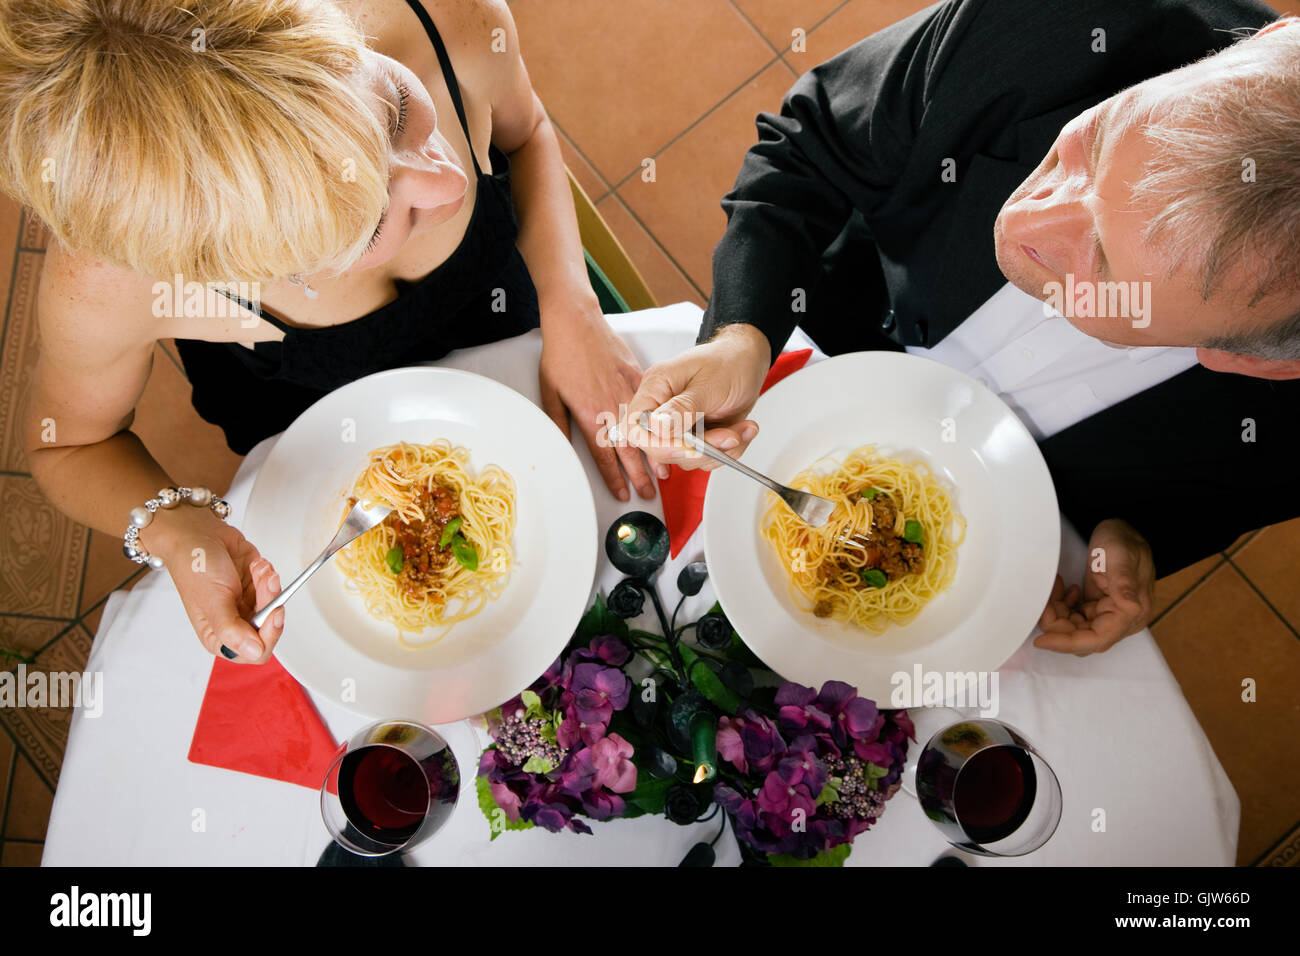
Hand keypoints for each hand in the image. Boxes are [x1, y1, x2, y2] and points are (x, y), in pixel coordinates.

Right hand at [154, 509, 285, 662]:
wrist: (197, 532)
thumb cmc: (195, 565)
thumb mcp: (212, 601)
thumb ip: (232, 630)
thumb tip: (254, 652)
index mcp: (218, 636)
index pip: (254, 653)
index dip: (268, 635)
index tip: (274, 612)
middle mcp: (233, 624)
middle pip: (269, 628)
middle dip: (271, 602)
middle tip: (267, 583)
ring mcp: (245, 605)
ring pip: (274, 606)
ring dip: (269, 585)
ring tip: (258, 568)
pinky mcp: (254, 588)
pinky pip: (273, 588)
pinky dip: (268, 575)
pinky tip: (256, 564)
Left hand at [538, 298, 653, 501]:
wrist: (576, 321)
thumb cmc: (561, 354)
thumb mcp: (549, 393)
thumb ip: (558, 424)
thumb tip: (563, 447)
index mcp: (590, 414)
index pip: (605, 457)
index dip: (615, 479)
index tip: (623, 494)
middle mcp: (612, 406)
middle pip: (629, 450)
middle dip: (640, 476)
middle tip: (649, 495)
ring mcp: (627, 391)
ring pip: (646, 431)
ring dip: (655, 454)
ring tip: (663, 473)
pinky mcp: (637, 377)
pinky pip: (652, 405)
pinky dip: (662, 423)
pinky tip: (669, 434)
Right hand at [622, 323, 770, 477]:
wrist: (749, 360)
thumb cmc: (728, 360)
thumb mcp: (709, 383)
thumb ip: (683, 408)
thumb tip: (657, 426)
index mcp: (656, 388)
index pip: (637, 428)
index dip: (658, 445)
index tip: (689, 447)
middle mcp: (663, 409)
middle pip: (662, 449)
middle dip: (699, 449)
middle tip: (728, 436)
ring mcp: (680, 425)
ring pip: (687, 457)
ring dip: (719, 450)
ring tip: (739, 430)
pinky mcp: (697, 436)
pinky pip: (706, 457)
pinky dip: (728, 450)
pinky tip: (740, 431)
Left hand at [1035, 518, 1154, 655]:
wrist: (1121, 530)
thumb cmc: (1124, 540)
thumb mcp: (1122, 555)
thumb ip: (1123, 582)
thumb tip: (1130, 607)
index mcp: (1131, 614)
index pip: (1097, 640)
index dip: (1068, 643)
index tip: (1042, 640)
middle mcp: (1120, 620)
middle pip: (1081, 637)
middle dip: (1057, 624)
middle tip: (1042, 602)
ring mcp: (1107, 614)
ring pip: (1073, 628)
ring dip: (1057, 613)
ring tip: (1053, 589)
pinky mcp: (1096, 607)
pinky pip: (1072, 617)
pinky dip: (1061, 606)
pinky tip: (1062, 588)